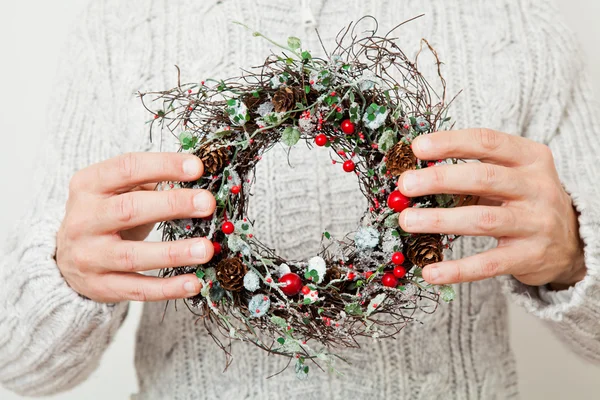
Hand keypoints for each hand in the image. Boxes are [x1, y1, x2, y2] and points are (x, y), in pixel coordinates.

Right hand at [56, 152, 215, 302]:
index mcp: (89, 185)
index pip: (127, 168)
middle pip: (129, 210)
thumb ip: (152, 183)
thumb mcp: (118, 190)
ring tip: (206, 249)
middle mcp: (83, 220)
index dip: (163, 166)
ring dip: (174, 253)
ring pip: (133, 256)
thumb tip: (198, 185)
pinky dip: (168, 288)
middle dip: (173, 205)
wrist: (67, 256)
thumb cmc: (107, 215)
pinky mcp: (100, 287)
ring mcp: (89, 256)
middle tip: (207, 203)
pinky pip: (138, 289)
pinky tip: (194, 283)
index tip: (197, 167)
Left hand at [397, 128, 585, 287]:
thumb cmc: (524, 200)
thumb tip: (416, 174)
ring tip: (407, 221)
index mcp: (530, 158)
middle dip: (440, 180)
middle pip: (483, 178)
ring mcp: (535, 223)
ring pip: (482, 220)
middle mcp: (537, 187)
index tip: (418, 147)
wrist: (571, 241)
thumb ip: (472, 171)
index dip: (451, 142)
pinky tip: (430, 271)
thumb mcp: (511, 175)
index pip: (487, 142)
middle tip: (405, 185)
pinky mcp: (529, 257)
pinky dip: (457, 270)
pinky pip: (488, 264)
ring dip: (439, 220)